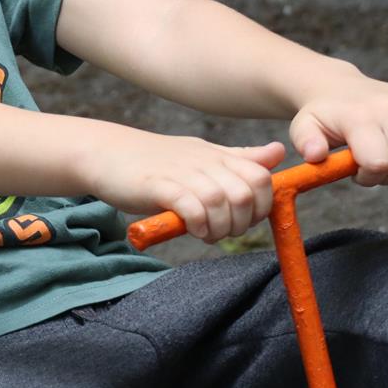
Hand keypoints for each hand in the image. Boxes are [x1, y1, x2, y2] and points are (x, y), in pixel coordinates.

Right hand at [83, 130, 285, 242]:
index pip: (262, 177)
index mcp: (219, 156)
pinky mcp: (158, 185)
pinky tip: (192, 229)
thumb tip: (278, 153)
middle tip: (223, 232)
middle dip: (243, 223)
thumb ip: (240, 159)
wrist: (109, 153)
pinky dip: (199, 224)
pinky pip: (192, 206)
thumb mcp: (203, 156)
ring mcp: (182, 172)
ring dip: (220, 228)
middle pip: (246, 193)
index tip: (246, 221)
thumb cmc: (159, 161)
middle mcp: (205, 161)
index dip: (263, 206)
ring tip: (207, 234)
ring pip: (222, 201)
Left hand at [288, 69, 387, 186]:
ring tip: (387, 156)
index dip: (368, 178)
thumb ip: (306, 144)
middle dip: (387, 175)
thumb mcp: (303, 128)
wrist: (338, 88)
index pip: (379, 163)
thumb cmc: (322, 116)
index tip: (355, 172)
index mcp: (360, 116)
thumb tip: (315, 155)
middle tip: (370, 166)